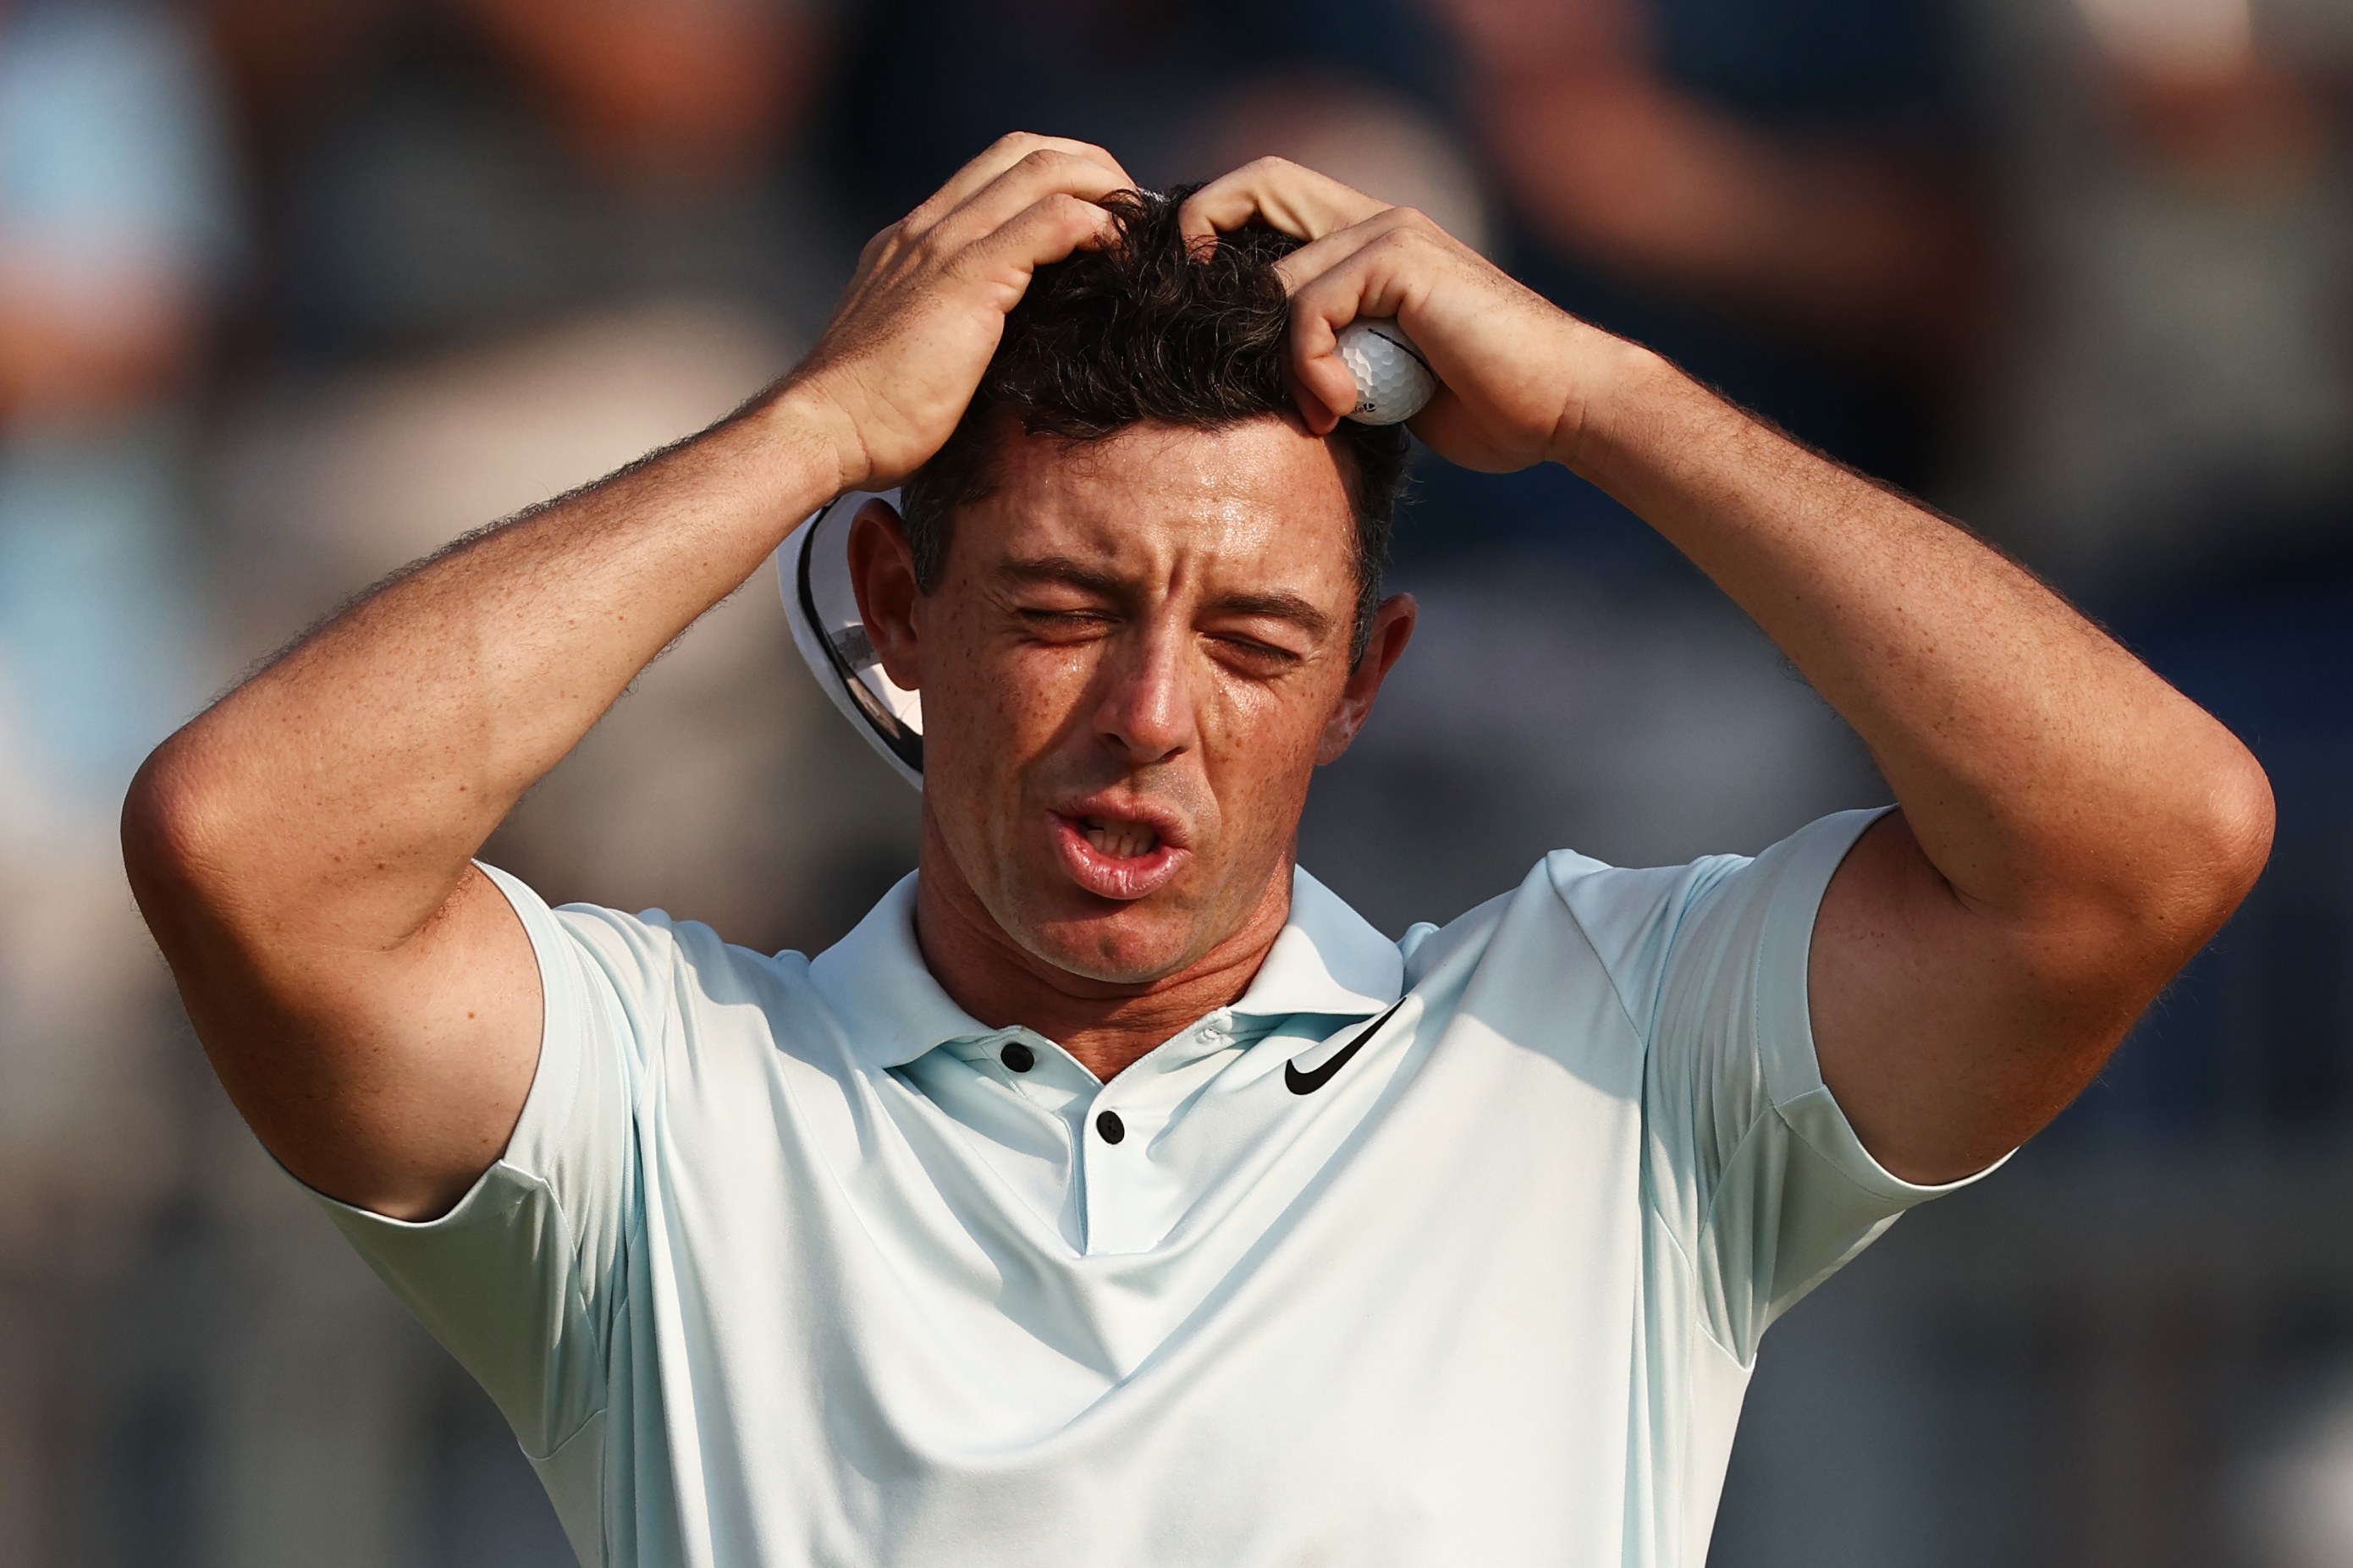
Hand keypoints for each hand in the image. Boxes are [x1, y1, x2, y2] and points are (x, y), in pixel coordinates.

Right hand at [782, 134, 1131, 491]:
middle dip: (1090, 164)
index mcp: (912, 243)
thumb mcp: (911, 354)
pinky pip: (1051, 221)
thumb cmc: (870, 416)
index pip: (993, 172)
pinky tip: (1117, 252)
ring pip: (1042, 170)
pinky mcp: (968, 277)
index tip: (1098, 216)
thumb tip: (996, 352)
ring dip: (1103, 186)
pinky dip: (1096, 224)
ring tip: (1135, 227)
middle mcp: (927, 229)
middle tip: (1131, 211)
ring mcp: (945, 246)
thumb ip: (949, 332)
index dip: (1055, 177)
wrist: (827, 429)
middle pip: (1023, 150)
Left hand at [1179, 159, 1637, 473]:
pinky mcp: (1400, 260)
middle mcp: (1377, 219)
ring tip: (1320, 411)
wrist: (1565, 406)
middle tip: (1211, 337)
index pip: (1268, 198)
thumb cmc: (1488, 404)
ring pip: (1277, 277)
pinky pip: (1308, 307)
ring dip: (1276, 360)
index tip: (1206, 317)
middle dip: (1205, 246)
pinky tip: (1342, 406)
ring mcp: (1390, 233)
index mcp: (1371, 241)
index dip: (1218, 234)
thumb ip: (1330, 354)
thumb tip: (1258, 374)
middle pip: (1257, 185)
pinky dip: (1308, 367)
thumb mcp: (1383, 377)